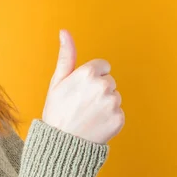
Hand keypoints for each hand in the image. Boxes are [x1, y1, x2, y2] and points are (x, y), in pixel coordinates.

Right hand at [41, 29, 123, 144]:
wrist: (62, 144)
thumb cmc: (57, 112)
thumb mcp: (57, 81)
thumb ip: (66, 54)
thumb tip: (64, 31)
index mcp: (88, 73)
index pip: (102, 67)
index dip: (90, 78)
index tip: (80, 90)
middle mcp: (103, 85)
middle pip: (109, 81)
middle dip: (98, 90)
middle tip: (81, 104)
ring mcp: (113, 103)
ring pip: (114, 97)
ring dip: (104, 104)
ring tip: (88, 115)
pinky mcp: (120, 119)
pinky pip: (118, 113)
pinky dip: (109, 119)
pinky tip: (95, 124)